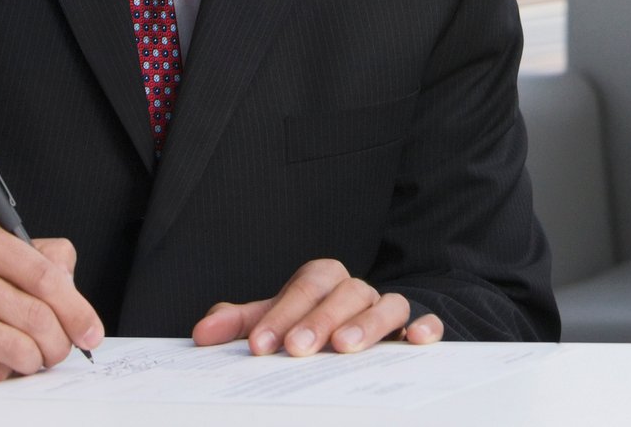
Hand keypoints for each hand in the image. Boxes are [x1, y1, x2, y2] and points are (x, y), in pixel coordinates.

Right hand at [0, 213, 103, 380]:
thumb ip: (34, 259)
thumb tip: (75, 293)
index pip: (43, 274)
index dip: (76, 308)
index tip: (92, 331)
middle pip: (33, 315)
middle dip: (59, 342)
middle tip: (62, 352)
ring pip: (14, 347)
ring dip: (34, 361)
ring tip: (34, 359)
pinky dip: (1, 373)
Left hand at [192, 258, 442, 354]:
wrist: (354, 330)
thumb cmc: (309, 325)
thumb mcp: (275, 323)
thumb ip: (242, 325)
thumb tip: (203, 334)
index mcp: (324, 281)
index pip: (306, 285)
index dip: (283, 313)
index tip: (262, 346)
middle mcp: (357, 291)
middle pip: (345, 292)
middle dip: (319, 321)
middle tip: (297, 350)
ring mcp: (387, 309)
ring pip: (386, 304)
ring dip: (367, 324)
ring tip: (345, 348)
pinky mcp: (413, 330)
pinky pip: (427, 320)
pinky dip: (424, 326)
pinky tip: (415, 340)